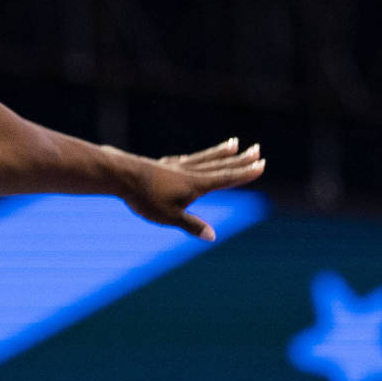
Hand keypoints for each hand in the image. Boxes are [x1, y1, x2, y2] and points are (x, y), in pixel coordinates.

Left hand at [120, 138, 265, 240]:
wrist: (120, 175)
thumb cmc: (144, 198)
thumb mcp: (170, 216)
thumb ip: (192, 225)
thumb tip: (213, 237)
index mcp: (195, 184)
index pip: (225, 178)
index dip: (244, 173)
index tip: (261, 164)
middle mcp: (189, 172)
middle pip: (219, 164)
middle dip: (240, 160)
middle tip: (257, 150)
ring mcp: (175, 167)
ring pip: (203, 158)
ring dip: (220, 152)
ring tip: (234, 143)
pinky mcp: (161, 167)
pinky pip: (184, 161)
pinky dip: (194, 159)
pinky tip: (191, 159)